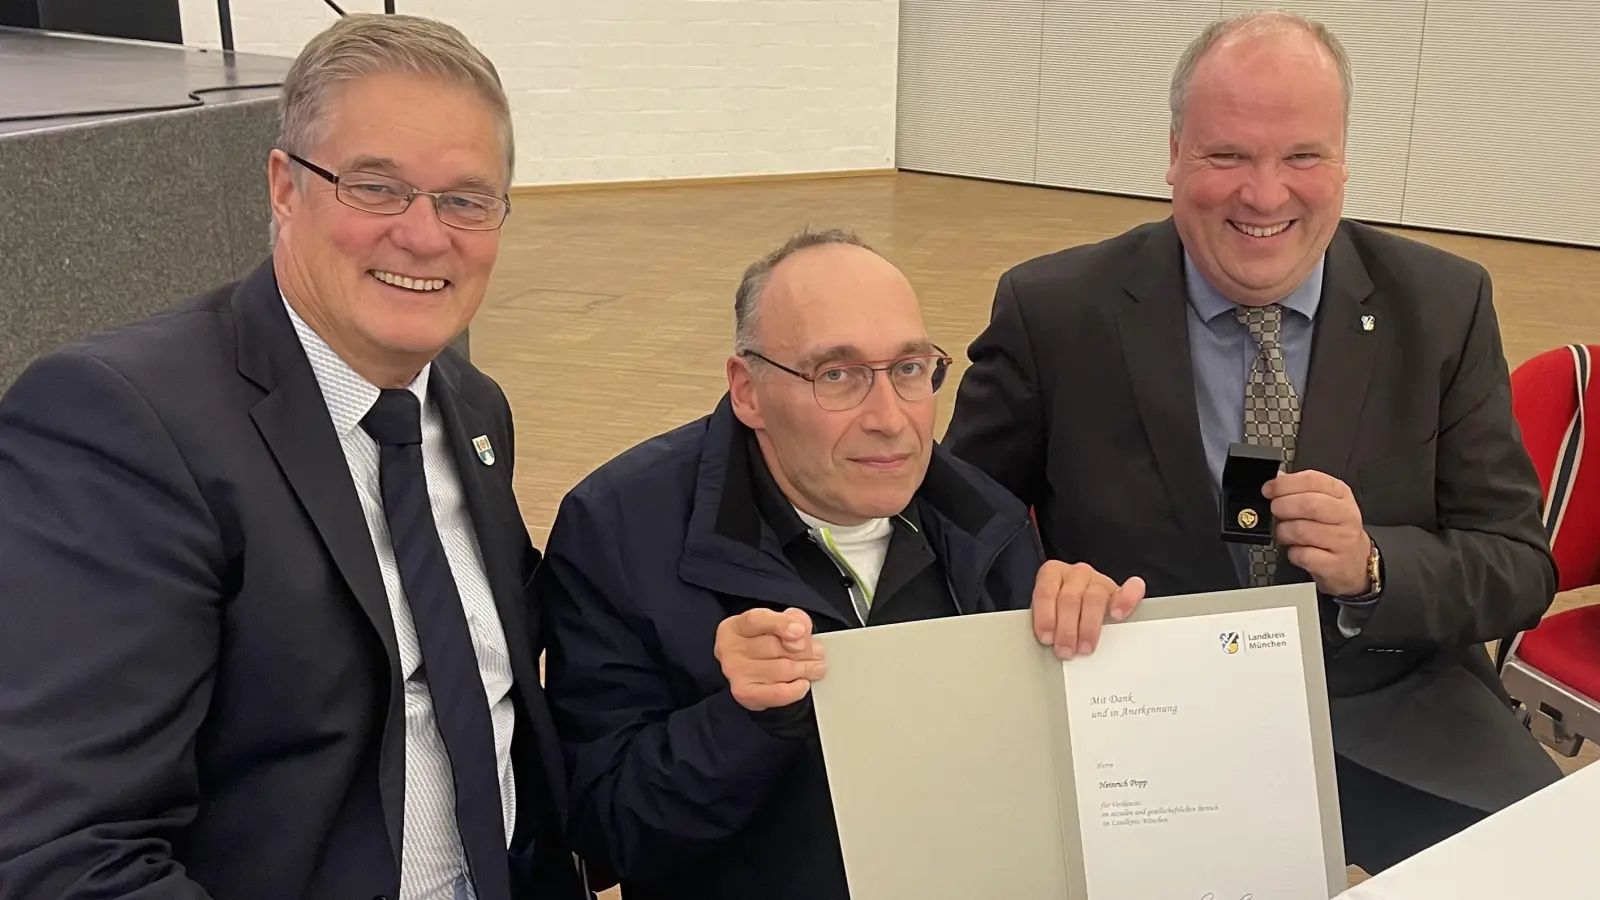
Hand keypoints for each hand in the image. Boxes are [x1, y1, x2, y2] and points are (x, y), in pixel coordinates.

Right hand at [714, 608, 826, 711]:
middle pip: (773, 647)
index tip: (801, 632)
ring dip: (805, 669)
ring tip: (816, 667)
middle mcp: (729, 649)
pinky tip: (803, 683)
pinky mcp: (745, 694)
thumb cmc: (768, 643)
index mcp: (735, 626)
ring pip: (780, 669)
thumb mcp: (781, 622)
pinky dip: (795, 689)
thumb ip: (793, 620)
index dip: (781, 624)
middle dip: (804, 651)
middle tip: (818, 653)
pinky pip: (776, 693)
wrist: (755, 673)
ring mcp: (735, 673)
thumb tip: (798, 636)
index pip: (757, 620)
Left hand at [1031, 561, 1146, 659]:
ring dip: (1088, 627)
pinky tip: (1118, 616)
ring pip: (1094, 598)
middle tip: (1066, 651)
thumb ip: (1047, 623)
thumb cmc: (1061, 611)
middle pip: (1070, 598)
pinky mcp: (1119, 590)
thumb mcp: (1049, 613)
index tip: (1047, 639)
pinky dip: (1125, 601)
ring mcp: (1099, 579)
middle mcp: (1076, 573)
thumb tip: (1047, 644)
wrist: (1082, 606)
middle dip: (1066, 629)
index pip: (1046, 591)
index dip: (1045, 617)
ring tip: (1085, 648)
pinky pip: (1129, 590)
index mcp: (1053, 573)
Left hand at [1264, 469, 1371, 596]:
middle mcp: (1345, 515)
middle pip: (1307, 504)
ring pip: (1301, 531)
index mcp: (1341, 494)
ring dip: (1284, 531)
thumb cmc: (1334, 528)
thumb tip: (1278, 479)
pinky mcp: (1334, 564)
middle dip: (1282, 506)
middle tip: (1275, 510)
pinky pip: (1302, 555)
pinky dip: (1292, 553)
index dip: (1284, 484)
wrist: (1355, 560)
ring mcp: (1342, 541)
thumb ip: (1301, 489)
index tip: (1269, 490)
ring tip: (1286, 533)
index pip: (1312, 480)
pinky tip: (1297, 550)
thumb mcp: (1325, 502)